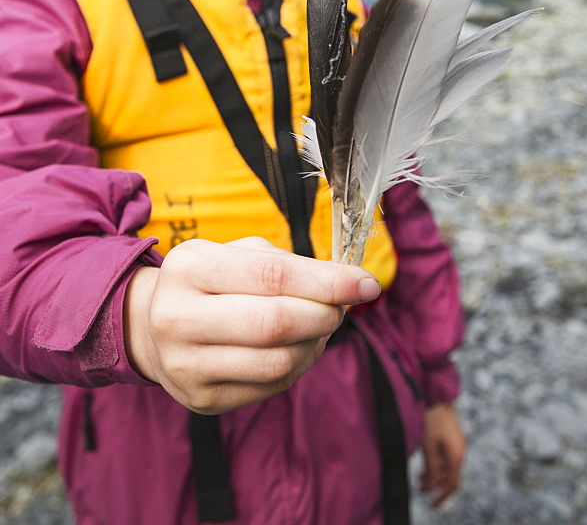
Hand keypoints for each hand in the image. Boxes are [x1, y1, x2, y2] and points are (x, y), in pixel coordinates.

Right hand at [123, 237, 379, 414]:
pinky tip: (301, 346)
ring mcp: (186, 365)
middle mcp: (178, 318)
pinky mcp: (201, 400)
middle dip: (325, 313)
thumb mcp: (236, 253)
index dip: (327, 281)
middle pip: (275, 323)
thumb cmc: (210, 281)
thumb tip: (348, 285)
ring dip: (316, 342)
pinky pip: (270, 387)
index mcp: (188, 267)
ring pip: (277, 361)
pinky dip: (300, 365)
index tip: (366, 283)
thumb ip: (288, 264)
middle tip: (344, 306)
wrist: (152, 327)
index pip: (271, 276)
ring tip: (322, 324)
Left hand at [420, 402, 466, 506]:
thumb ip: (432, 468)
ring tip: (419, 476)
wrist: (437, 393)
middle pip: (450, 475)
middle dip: (435, 485)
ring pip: (447, 465)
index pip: (453, 484)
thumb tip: (433, 485)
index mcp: (456, 455)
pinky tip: (425, 461)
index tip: (433, 504)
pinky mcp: (452, 435)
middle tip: (420, 489)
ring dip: (434, 473)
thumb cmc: (432, 417)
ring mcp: (457, 442)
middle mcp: (460, 450)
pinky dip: (436, 462)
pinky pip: (446, 455)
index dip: (443, 496)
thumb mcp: (428, 446)